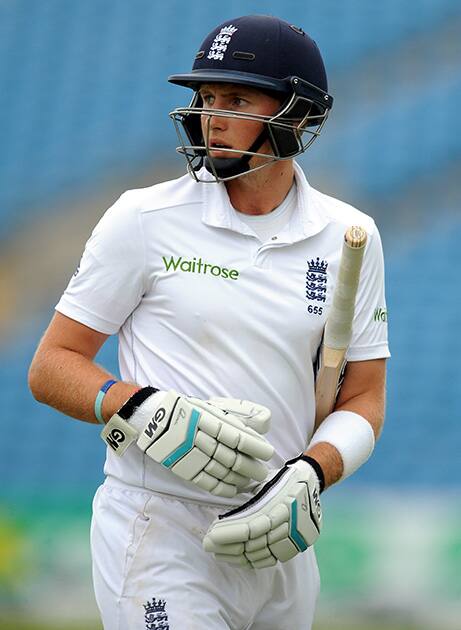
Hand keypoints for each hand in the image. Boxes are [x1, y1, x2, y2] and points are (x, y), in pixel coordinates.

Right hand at [101, 388, 273, 497]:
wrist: (150, 416)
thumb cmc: (186, 409)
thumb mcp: (211, 405)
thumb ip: (238, 414)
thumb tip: (264, 422)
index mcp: (207, 418)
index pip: (236, 436)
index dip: (254, 446)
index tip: (267, 453)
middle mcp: (199, 436)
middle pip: (230, 456)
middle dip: (250, 467)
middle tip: (263, 473)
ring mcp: (188, 453)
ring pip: (219, 470)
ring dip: (238, 479)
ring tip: (251, 482)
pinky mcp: (180, 466)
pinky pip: (203, 480)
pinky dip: (220, 487)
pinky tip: (233, 490)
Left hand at [202, 456, 321, 567]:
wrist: (312, 481)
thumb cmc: (282, 478)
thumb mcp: (264, 482)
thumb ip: (246, 498)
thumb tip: (222, 508)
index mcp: (281, 505)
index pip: (250, 528)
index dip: (229, 535)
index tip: (210, 536)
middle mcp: (290, 524)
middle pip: (253, 544)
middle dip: (227, 546)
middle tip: (208, 545)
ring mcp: (295, 537)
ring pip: (261, 554)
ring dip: (237, 556)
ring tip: (219, 552)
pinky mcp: (297, 545)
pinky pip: (272, 558)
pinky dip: (253, 561)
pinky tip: (238, 559)